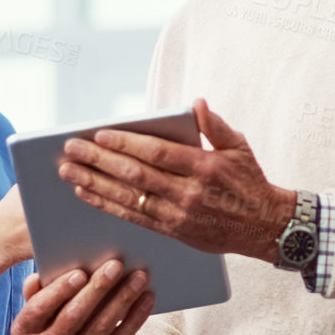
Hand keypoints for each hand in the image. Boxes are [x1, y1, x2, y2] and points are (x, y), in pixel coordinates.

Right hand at [11, 260, 153, 334]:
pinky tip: (146, 298)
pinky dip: (134, 318)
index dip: (59, 291)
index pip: (39, 308)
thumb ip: (38, 288)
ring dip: (122, 300)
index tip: (81, 272)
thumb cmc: (57, 316)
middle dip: (97, 289)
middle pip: (72, 317)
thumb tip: (40, 275)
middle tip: (117, 265)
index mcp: (22, 331)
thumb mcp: (42, 304)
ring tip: (138, 278)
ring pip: (99, 328)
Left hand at [58, 98, 294, 262]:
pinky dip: (107, 205)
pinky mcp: (173, 231)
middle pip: (135, 174)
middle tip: (71, 149)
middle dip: (99, 160)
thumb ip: (216, 125)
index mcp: (204, 166)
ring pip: (128, 197)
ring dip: (94, 183)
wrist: (264, 227)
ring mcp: (178, 214)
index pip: (156, 152)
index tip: (99, 134)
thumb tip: (197, 103)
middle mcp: (188, 192)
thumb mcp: (240, 147)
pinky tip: (87, 193)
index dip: (125, 143)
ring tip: (69, 171)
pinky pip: (134, 217)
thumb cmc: (250, 182)